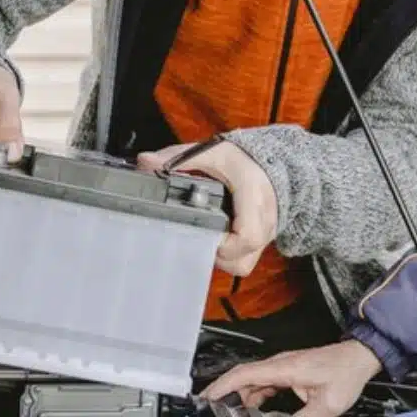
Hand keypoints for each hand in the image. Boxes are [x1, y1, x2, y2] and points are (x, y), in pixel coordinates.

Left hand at [137, 140, 276, 275]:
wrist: (270, 162)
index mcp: (254, 197)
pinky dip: (229, 256)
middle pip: (241, 259)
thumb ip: (178, 158)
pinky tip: (217, 239)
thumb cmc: (243, 159)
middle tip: (198, 236)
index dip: (222, 245)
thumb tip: (146, 163)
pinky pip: (245, 260)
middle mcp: (264, 220)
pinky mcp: (262, 241)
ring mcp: (266, 234)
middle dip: (215, 254)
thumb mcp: (212, 152)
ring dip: (222, 258)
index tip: (202, 233)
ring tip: (206, 238)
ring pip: (243, 264)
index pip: (247, 236)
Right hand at [202, 340, 382, 416]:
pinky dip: (253, 398)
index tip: (206, 398)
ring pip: (252, 383)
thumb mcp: (326, 406)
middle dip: (225, 395)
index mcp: (283, 368)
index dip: (221, 386)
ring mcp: (282, 367)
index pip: (243, 374)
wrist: (358, 358)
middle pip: (242, 379)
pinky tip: (252, 411)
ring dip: (240, 399)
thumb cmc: (345, 373)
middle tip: (213, 411)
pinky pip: (263, 384)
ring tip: (231, 414)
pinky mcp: (287, 372)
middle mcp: (279, 365)